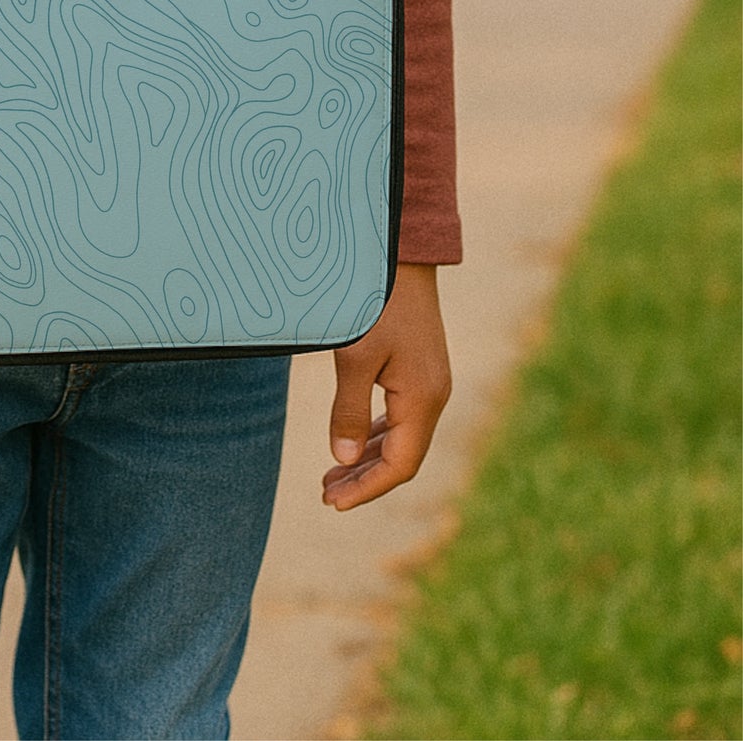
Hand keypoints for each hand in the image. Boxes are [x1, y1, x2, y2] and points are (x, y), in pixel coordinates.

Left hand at [323, 262, 451, 510]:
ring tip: (332, 476)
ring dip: (367, 458)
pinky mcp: (419, 369)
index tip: (333, 503)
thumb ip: (347, 410)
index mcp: (423, 399)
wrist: (401, 256)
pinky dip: (374, 433)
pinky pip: (400, 416)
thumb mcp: (354, 357)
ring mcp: (429, 383)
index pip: (399, 465)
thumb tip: (342, 461)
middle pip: (401, 456)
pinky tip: (353, 441)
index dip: (367, 488)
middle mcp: (433, 396)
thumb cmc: (375, 303)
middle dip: (364, 479)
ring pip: (400, 437)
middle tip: (326, 494)